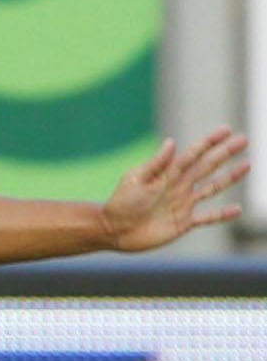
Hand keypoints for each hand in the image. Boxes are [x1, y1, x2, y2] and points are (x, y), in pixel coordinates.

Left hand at [102, 127, 248, 250]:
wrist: (113, 230)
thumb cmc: (120, 203)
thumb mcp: (135, 180)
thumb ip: (155, 163)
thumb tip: (171, 142)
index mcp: (167, 173)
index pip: (192, 154)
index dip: (208, 142)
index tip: (226, 130)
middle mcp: (178, 186)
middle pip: (207, 166)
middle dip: (225, 153)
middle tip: (243, 139)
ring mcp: (183, 203)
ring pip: (212, 187)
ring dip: (229, 177)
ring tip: (246, 165)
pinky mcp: (183, 222)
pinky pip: (207, 218)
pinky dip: (222, 214)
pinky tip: (237, 209)